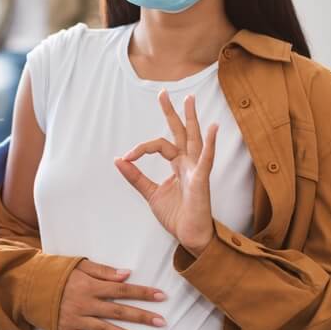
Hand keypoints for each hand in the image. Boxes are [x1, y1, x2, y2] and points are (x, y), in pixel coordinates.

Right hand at [58, 259, 166, 329]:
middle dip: (141, 316)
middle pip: (117, 311)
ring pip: (104, 329)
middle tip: (161, 322)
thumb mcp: (78, 265)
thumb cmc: (56, 272)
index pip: (122, 290)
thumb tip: (127, 274)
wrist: (28, 285)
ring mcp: (75, 319)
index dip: (142, 293)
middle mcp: (84, 303)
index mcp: (89, 285)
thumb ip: (102, 271)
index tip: (162, 297)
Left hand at [114, 91, 217, 255]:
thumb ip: (136, 176)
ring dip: (192, 120)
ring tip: (190, 100)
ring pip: (194, 140)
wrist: (190, 237)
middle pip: (180, 132)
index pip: (159, 145)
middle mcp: (188, 163)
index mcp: (178, 165)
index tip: (126, 156)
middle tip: (164, 92)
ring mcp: (197, 170)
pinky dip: (210, 144)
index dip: (141, 148)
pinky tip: (213, 128)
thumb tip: (118, 159)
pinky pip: (206, 160)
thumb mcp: (150, 193)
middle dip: (173, 112)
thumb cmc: (177, 215)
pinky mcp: (202, 181)